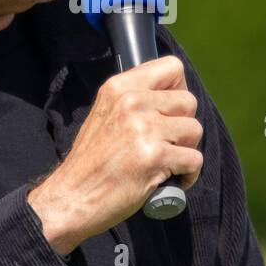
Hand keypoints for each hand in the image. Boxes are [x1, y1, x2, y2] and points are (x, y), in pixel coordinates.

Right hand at [27, 55, 202, 255]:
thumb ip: (132, 101)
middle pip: (189, 101)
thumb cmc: (90, 163)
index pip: (171, 67)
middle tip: (166, 144)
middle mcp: (132, 102)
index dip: (179, 89)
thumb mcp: (104, 115)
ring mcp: (144, 128)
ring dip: (186, 150)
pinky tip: (171, 180)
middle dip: (183, 125)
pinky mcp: (155, 157)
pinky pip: (195, 160)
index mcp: (119, 87)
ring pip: (194, 130)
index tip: (171, 111)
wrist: (70, 198)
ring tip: (166, 163)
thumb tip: (171, 96)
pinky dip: (189, 175)